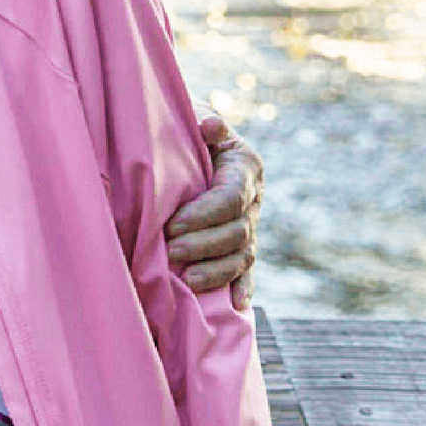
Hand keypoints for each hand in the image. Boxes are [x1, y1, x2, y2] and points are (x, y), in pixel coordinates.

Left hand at [165, 114, 262, 309]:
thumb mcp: (193, 119)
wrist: (192, 141)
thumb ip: (204, 125)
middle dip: (205, 243)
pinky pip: (247, 269)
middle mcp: (253, 197)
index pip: (230, 197)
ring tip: (190, 280)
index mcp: (245, 166)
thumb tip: (210, 124)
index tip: (174, 223)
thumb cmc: (186, 129)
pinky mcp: (243, 243)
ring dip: (218, 270)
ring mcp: (250, 223)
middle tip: (172, 250)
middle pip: (237, 230)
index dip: (204, 214)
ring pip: (243, 254)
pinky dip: (243, 287)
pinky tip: (236, 306)